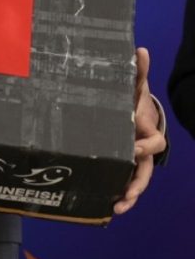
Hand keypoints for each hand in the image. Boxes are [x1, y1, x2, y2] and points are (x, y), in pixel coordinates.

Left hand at [114, 47, 166, 214]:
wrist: (134, 112)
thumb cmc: (133, 101)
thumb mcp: (135, 87)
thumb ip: (138, 72)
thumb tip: (141, 50)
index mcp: (146, 131)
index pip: (154, 142)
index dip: (145, 147)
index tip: (132, 149)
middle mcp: (143, 149)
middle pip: (146, 170)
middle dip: (137, 184)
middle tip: (126, 195)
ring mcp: (134, 160)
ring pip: (136, 181)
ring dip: (128, 195)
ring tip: (116, 208)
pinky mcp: (122, 165)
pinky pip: (122, 181)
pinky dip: (117, 193)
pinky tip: (104, 206)